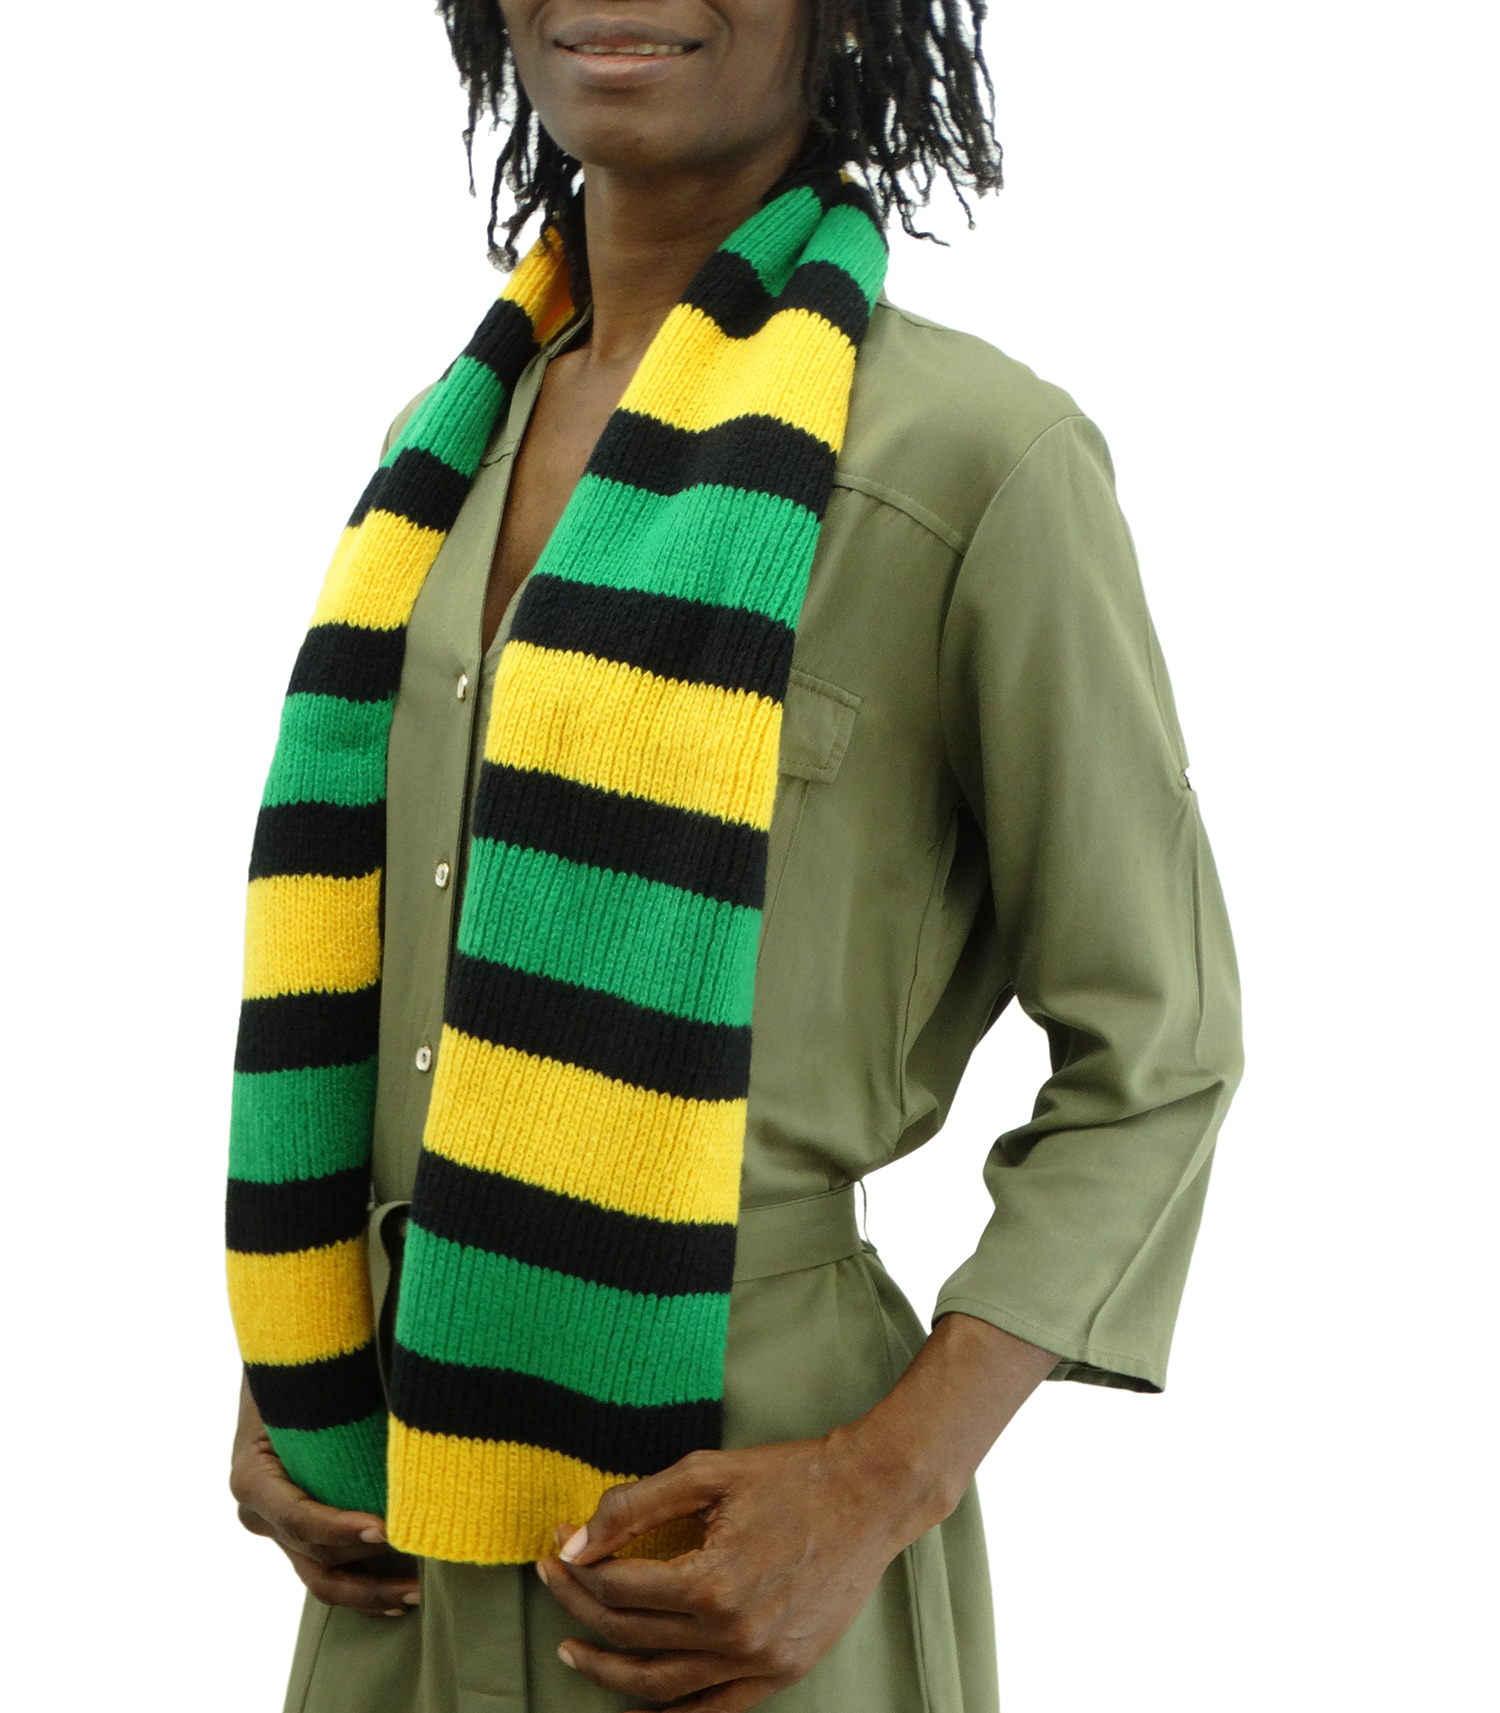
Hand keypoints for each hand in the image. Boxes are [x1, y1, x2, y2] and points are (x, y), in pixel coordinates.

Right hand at [229, 1375, 419, 1618]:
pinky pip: (324, 1566)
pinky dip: (359, 1582)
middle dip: (364, 1574)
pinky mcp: (295, 1530)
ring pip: (319, 1575)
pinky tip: (396, 1597)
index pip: (299, 1517)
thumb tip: (403, 1402)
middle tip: (416, 1576)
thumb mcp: (309, 1384)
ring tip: (414, 1593)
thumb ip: (336, 1405)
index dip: (341, 1530)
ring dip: (367, 1590)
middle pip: (314, 1556)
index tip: (385, 1530)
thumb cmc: (299, 1367)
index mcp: (252, 1476)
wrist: (280, 1361)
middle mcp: (258, 1510)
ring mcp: (275, 1526)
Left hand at [536, 1433, 902, 1710]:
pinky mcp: (783, 1672)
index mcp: (712, 1581)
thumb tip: (575, 1542)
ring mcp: (760, 1661)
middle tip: (553, 1580)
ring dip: (607, 1671)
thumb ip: (634, 1506)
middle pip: (630, 1633)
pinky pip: (714, 1710)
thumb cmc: (789, 1476)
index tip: (557, 1545)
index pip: (617, 1588)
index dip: (576, 1567)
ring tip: (571, 1651)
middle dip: (578, 1605)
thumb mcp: (707, 1473)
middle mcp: (733, 1633)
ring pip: (661, 1684)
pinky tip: (635, 1711)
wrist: (870, 1495)